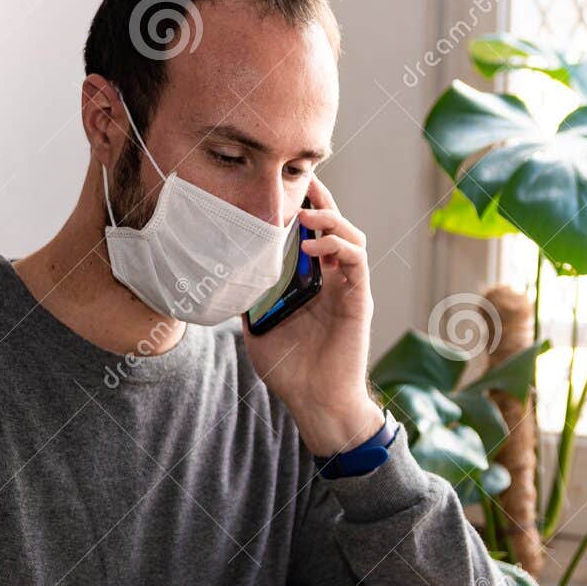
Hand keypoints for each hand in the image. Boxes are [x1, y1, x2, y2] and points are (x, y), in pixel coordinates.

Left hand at [242, 175, 384, 455]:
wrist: (315, 402)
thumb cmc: (290, 371)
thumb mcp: (258, 328)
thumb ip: (250, 301)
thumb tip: (227, 277)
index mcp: (313, 284)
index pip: (312, 237)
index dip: (304, 211)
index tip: (285, 190)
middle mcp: (334, 281)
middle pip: (335, 229)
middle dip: (322, 202)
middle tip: (302, 183)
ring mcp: (349, 289)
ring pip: (350, 238)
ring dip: (330, 220)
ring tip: (304, 215)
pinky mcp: (359, 301)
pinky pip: (355, 262)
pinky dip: (336, 247)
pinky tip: (312, 246)